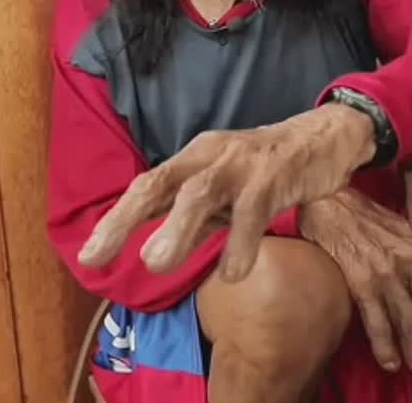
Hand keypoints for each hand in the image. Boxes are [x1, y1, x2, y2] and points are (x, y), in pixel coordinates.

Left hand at [77, 103, 376, 280]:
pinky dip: (241, 242)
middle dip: (125, 219)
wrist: (324, 138)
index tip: (88, 256)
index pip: (145, 187)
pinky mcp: (274, 177)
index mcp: (192, 159)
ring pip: (200, 192)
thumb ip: (188, 218)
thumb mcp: (221, 192)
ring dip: (175, 227)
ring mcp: (241, 165)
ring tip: (154, 263)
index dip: (115, 219)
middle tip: (98, 255)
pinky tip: (233, 273)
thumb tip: (147, 251)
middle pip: (159, 183)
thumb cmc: (263, 171)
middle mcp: (209, 157)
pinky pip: (254, 211)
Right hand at [299, 188, 411, 373]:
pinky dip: (386, 347)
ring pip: (410, 321)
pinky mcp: (362, 280)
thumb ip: (411, 250)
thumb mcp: (396, 225)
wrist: (325, 199)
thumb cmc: (357, 212)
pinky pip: (379, 322)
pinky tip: (388, 361)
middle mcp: (409, 257)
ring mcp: (386, 270)